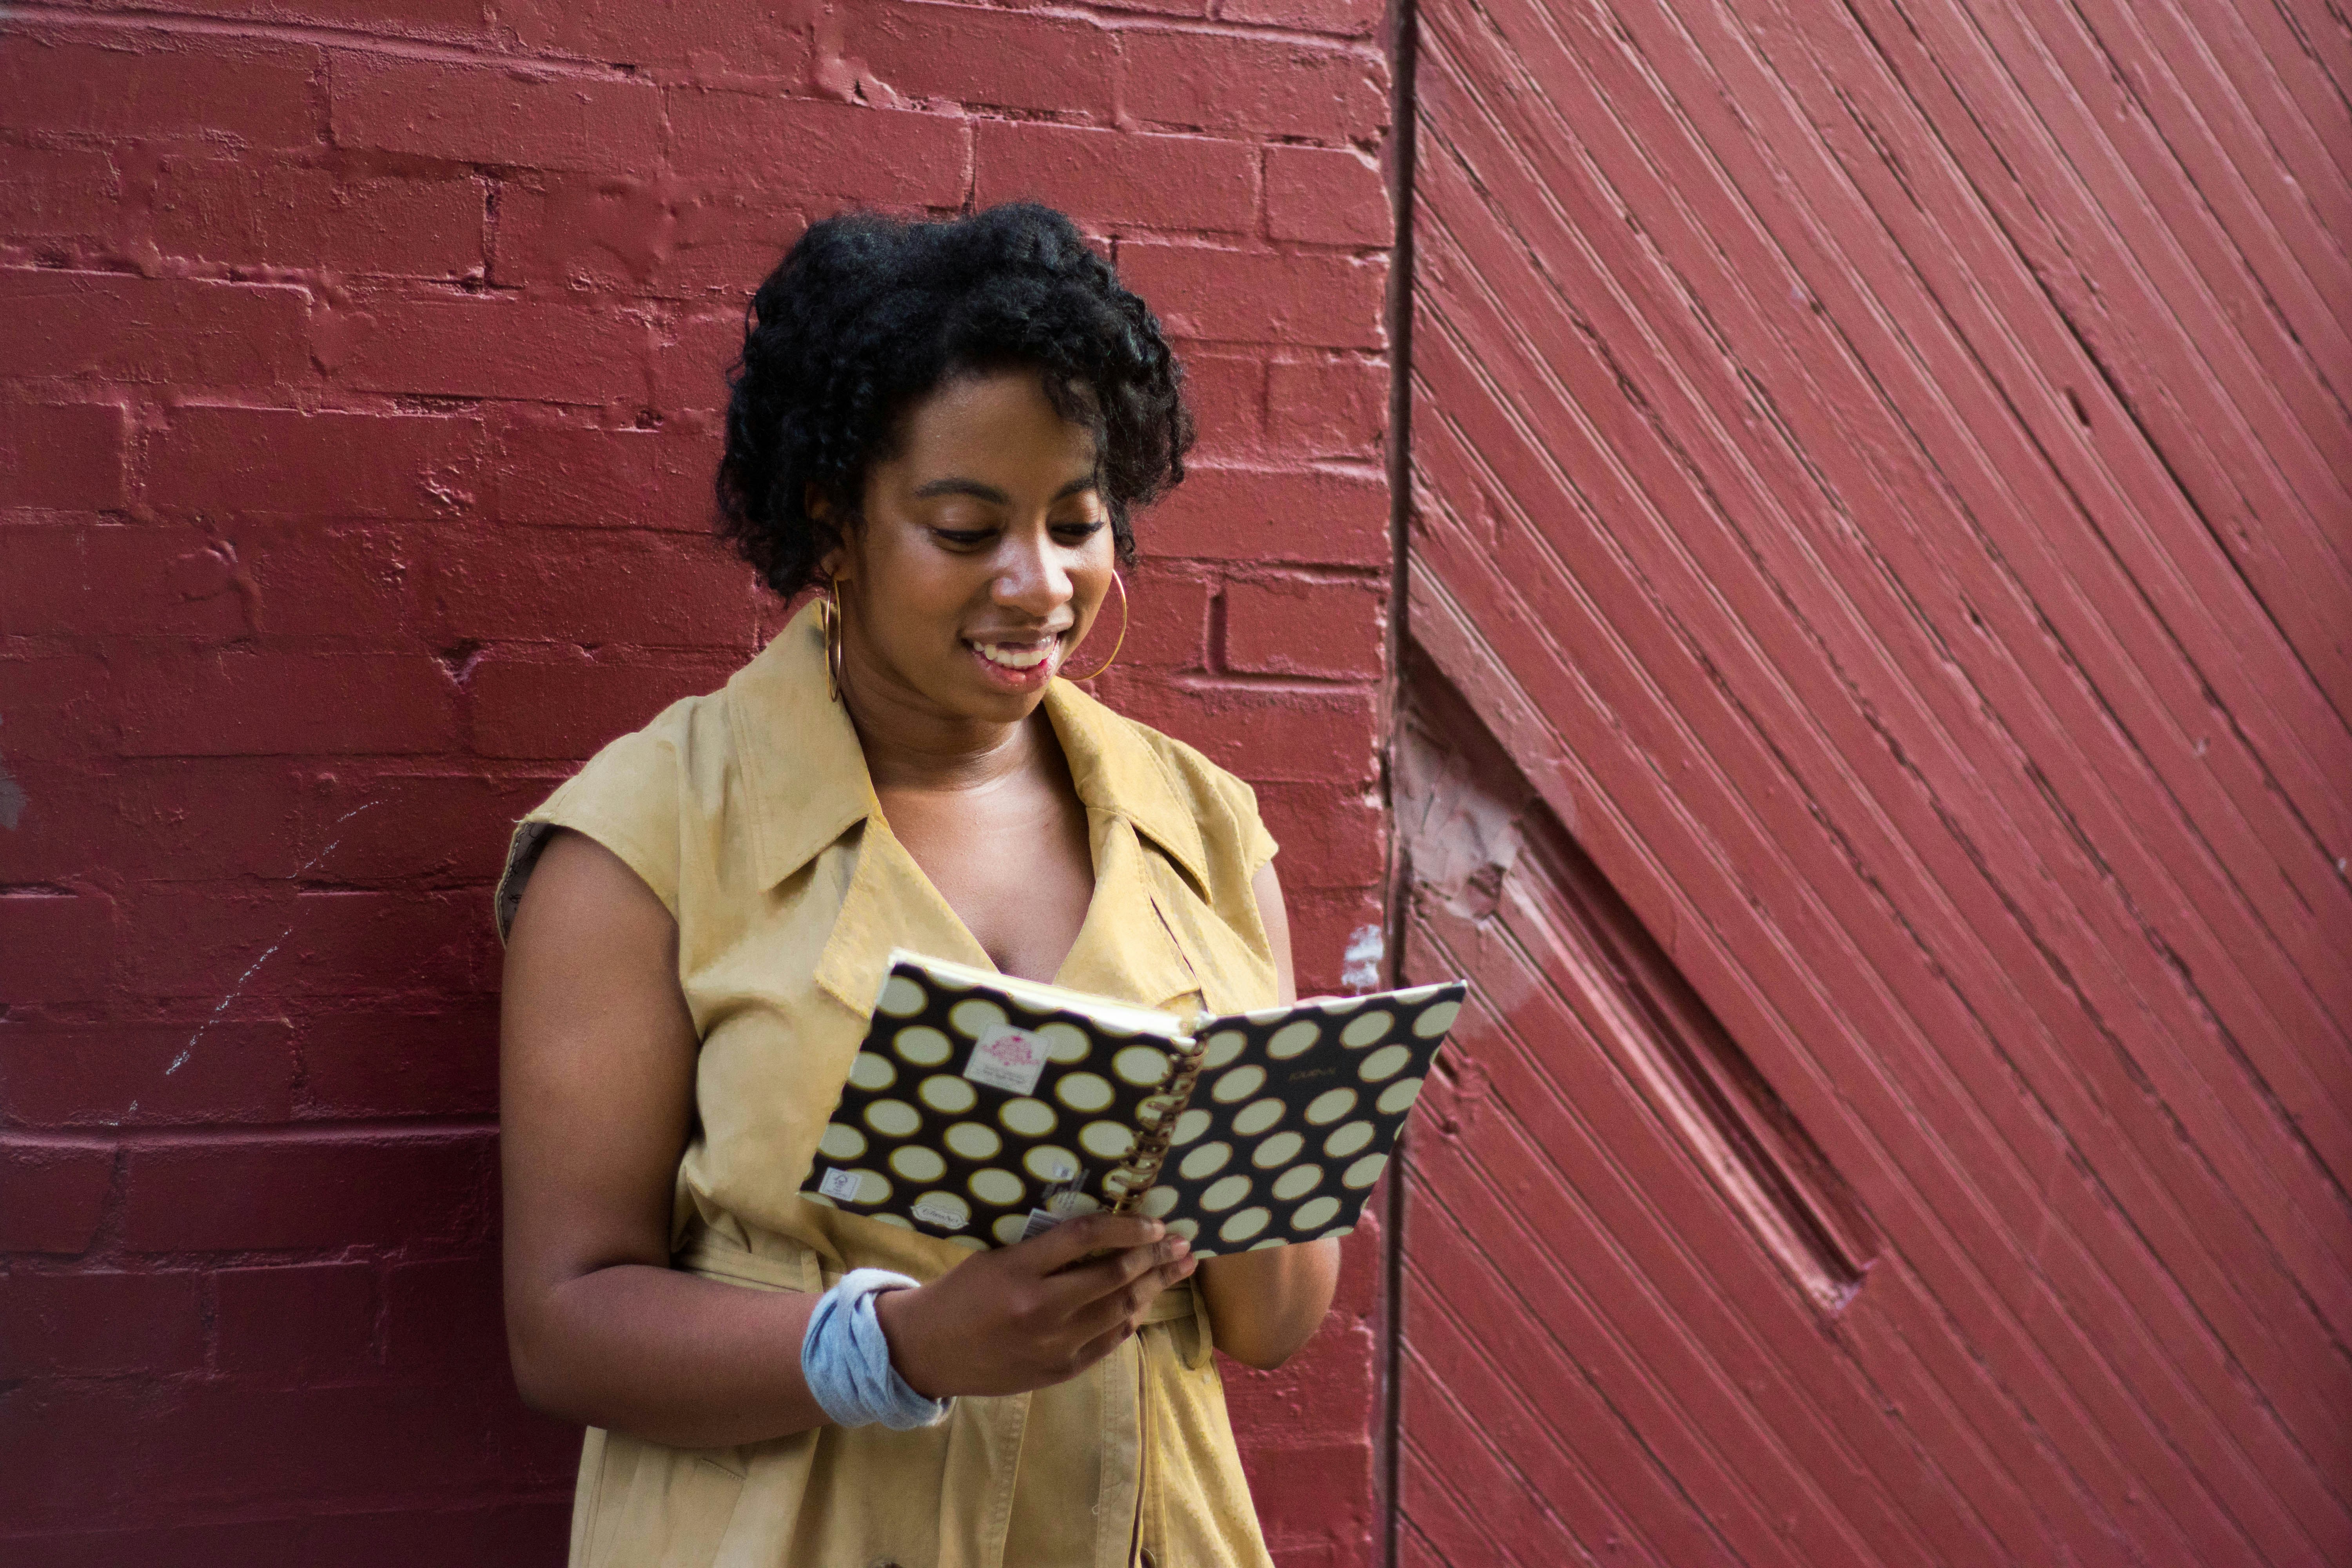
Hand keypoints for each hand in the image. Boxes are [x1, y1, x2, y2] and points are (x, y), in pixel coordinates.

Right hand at [871, 1213, 1195, 1398]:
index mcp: (1018, 1272)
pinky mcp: (1057, 1372)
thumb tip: (1100, 1228)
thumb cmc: (959, 1294)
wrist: (927, 1352)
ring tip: (1178, 1269)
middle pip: (1114, 1277)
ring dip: (1154, 1287)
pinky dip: (1130, 1320)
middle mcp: (1040, 1310)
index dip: (1127, 1227)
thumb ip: (1042, 1249)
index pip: (1085, 1237)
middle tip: (1183, 1243)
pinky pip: (1108, 1342)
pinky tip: (1145, 1303)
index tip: (1153, 1222)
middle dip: (1156, 1257)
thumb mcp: (992, 1257)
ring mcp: (1052, 1346)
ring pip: (1119, 1311)